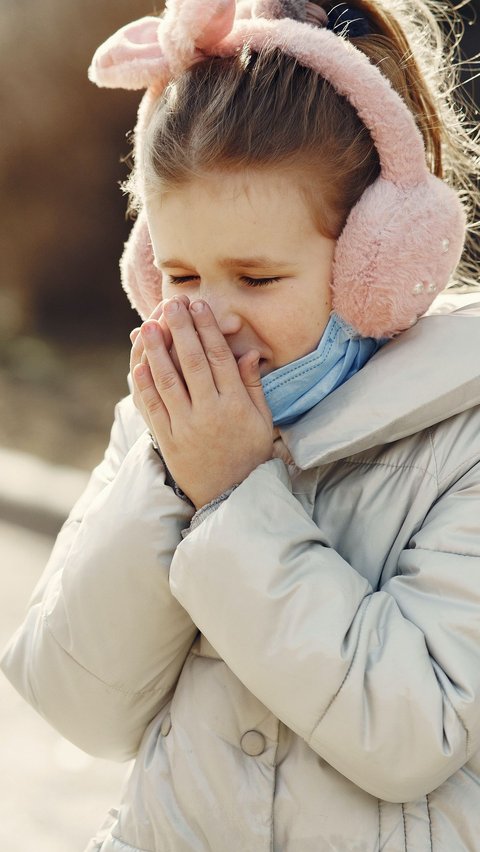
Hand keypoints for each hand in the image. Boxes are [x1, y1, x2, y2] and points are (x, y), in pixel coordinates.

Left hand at [132, 297, 273, 508]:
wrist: (231, 496)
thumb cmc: (250, 455)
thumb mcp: (262, 421)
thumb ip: (253, 386)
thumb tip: (249, 352)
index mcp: (236, 405)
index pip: (219, 358)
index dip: (207, 329)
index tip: (199, 306)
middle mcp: (210, 413)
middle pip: (192, 362)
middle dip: (181, 329)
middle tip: (172, 304)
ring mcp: (186, 427)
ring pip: (168, 381)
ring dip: (156, 351)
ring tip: (149, 326)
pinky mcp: (168, 441)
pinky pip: (153, 408)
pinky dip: (145, 385)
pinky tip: (139, 364)